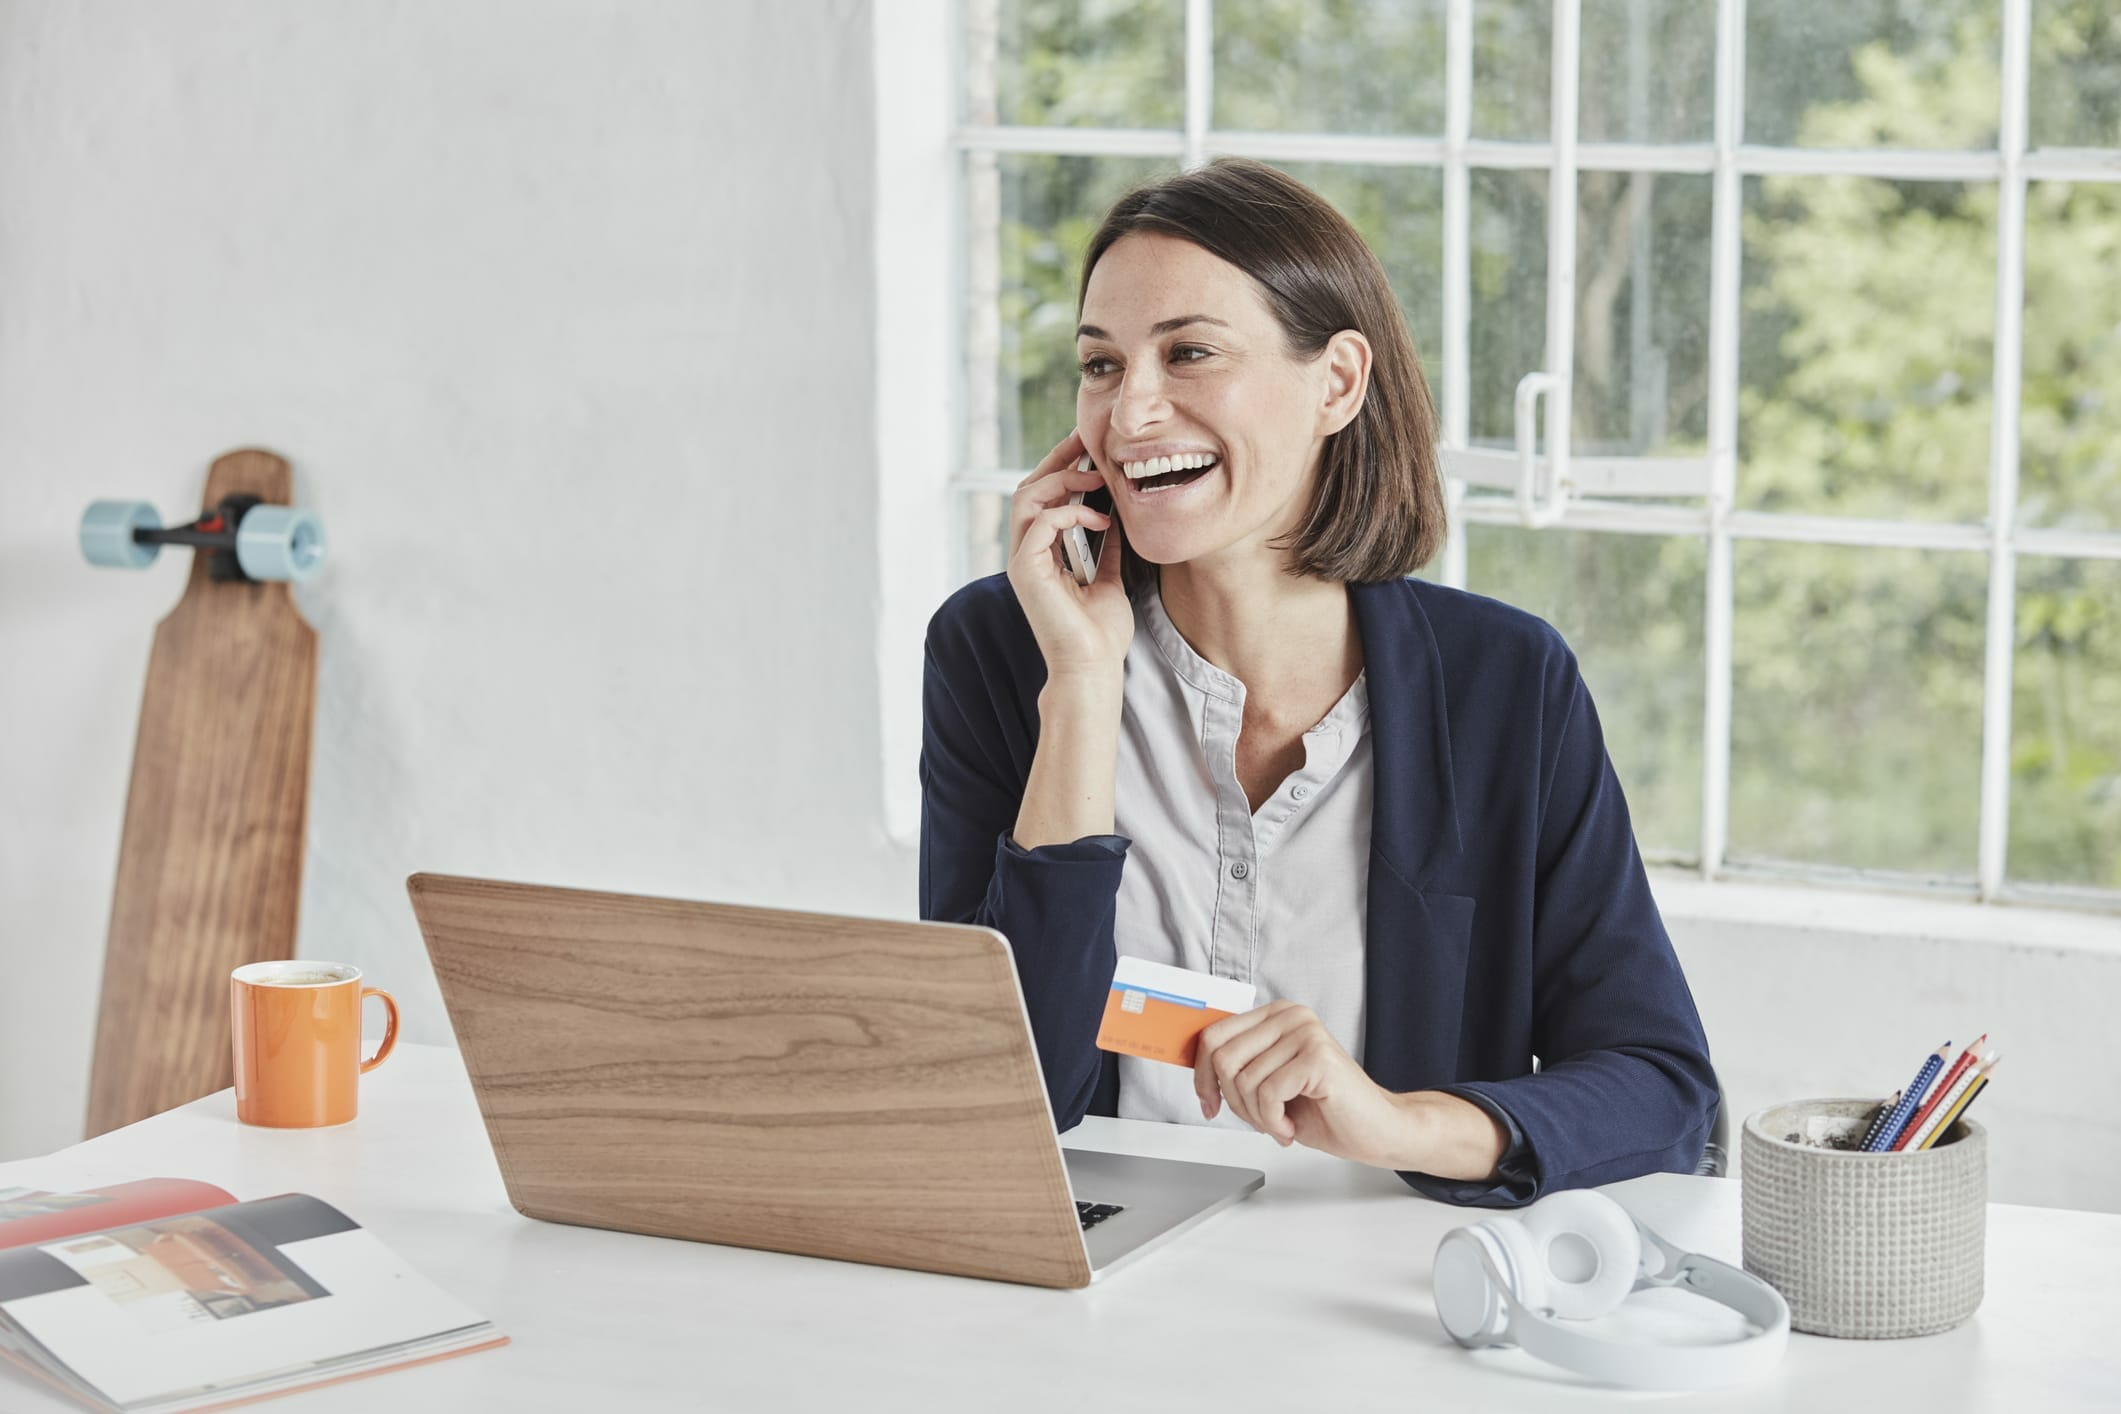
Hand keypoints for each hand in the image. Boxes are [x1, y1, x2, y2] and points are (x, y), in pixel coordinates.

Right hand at [1005, 429, 1133, 679]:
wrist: (1093, 668)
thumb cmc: (1100, 633)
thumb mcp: (1109, 578)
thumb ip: (1107, 547)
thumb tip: (1117, 517)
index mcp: (1041, 555)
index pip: (1042, 498)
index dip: (1063, 468)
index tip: (1090, 448)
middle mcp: (1026, 554)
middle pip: (1028, 488)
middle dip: (1058, 461)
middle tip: (1089, 443)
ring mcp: (1022, 562)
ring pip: (1026, 498)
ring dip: (1062, 481)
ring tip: (1096, 479)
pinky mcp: (1026, 571)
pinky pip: (1040, 523)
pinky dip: (1071, 513)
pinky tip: (1101, 519)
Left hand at [1193, 1001, 1409, 1165]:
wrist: (1376, 1130)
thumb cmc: (1324, 1109)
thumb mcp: (1269, 1082)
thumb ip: (1239, 1068)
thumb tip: (1198, 1067)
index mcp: (1275, 1016)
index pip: (1214, 1036)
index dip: (1202, 1076)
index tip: (1208, 1105)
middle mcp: (1291, 1016)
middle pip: (1223, 1057)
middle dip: (1233, 1101)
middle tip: (1259, 1119)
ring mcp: (1306, 1033)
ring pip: (1244, 1081)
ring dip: (1257, 1117)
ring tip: (1281, 1123)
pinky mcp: (1317, 1057)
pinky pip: (1267, 1094)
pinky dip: (1273, 1122)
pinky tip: (1291, 1127)